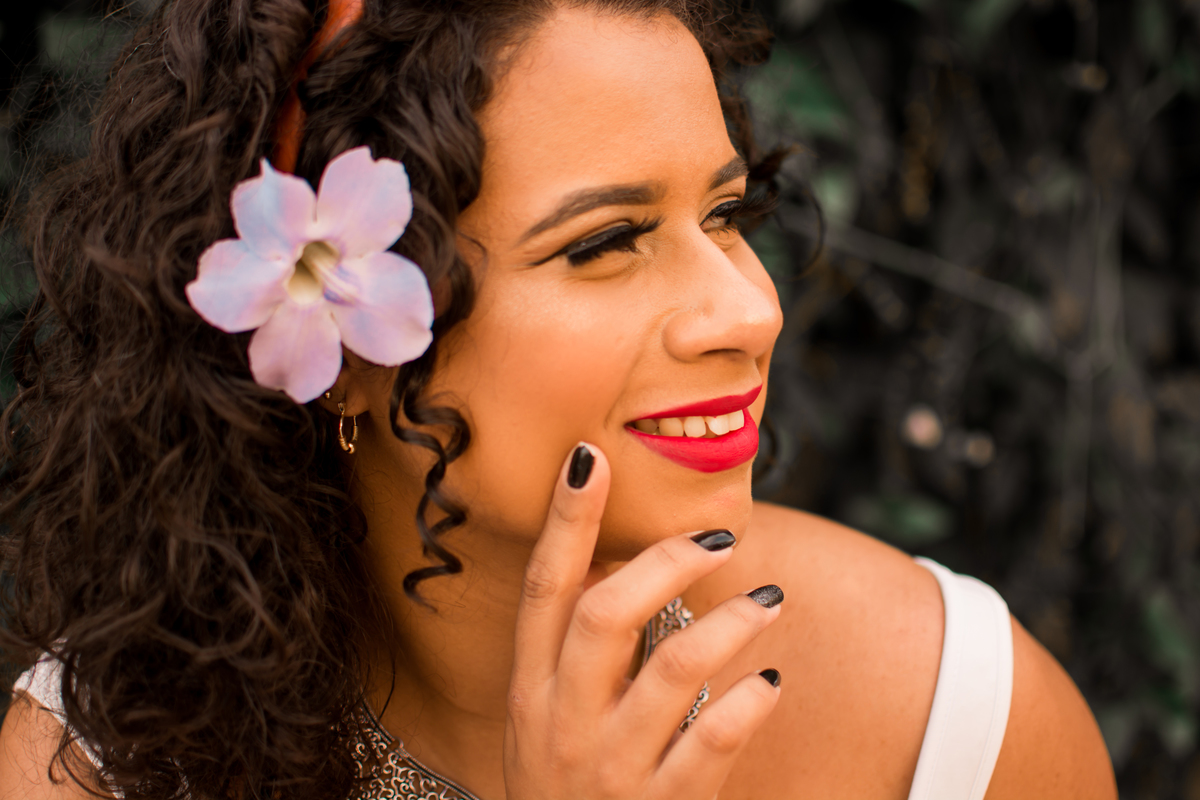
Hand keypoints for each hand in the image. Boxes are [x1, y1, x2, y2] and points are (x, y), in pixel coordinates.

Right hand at [504, 443, 782, 799]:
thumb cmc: (565, 790)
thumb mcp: (545, 723)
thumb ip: (572, 655)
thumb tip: (617, 564)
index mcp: (530, 690)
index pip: (543, 588)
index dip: (565, 520)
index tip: (589, 455)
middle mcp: (560, 722)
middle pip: (604, 612)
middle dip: (665, 562)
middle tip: (718, 539)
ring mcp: (608, 768)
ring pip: (672, 667)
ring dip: (729, 623)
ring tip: (769, 601)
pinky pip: (712, 742)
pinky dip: (748, 704)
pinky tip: (769, 686)